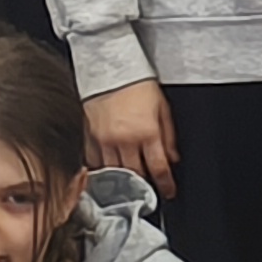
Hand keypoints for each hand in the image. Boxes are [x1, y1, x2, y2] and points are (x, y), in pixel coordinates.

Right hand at [87, 78, 177, 195]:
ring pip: (114, 172)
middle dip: (144, 185)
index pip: (159, 168)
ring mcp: (104, 140)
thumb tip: (173, 158)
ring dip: (123, 180)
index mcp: (147, 133)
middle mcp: (125, 139)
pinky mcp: (88, 137)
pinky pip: (94, 162)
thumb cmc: (138, 85)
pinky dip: (101, 169)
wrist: (110, 69)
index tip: (168, 192)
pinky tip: (107, 173)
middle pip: (135, 174)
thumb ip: (169, 136)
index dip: (165, 184)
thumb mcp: (163, 109)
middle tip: (148, 190)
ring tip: (128, 186)